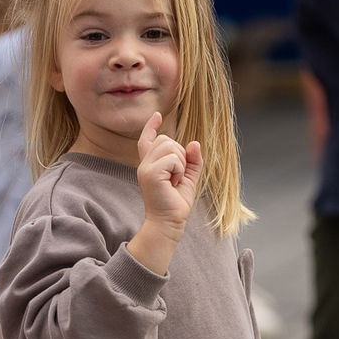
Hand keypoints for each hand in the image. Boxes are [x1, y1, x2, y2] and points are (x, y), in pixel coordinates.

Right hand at [135, 112, 201, 231]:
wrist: (169, 223)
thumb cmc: (176, 204)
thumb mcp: (188, 178)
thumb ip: (192, 161)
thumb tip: (194, 143)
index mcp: (151, 164)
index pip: (148, 140)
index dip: (151, 126)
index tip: (156, 115)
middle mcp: (145, 164)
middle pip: (166, 140)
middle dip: (180, 154)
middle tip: (178, 176)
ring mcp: (145, 168)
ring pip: (170, 146)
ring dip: (180, 162)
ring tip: (176, 179)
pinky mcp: (151, 174)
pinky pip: (173, 159)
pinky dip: (180, 170)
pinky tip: (174, 183)